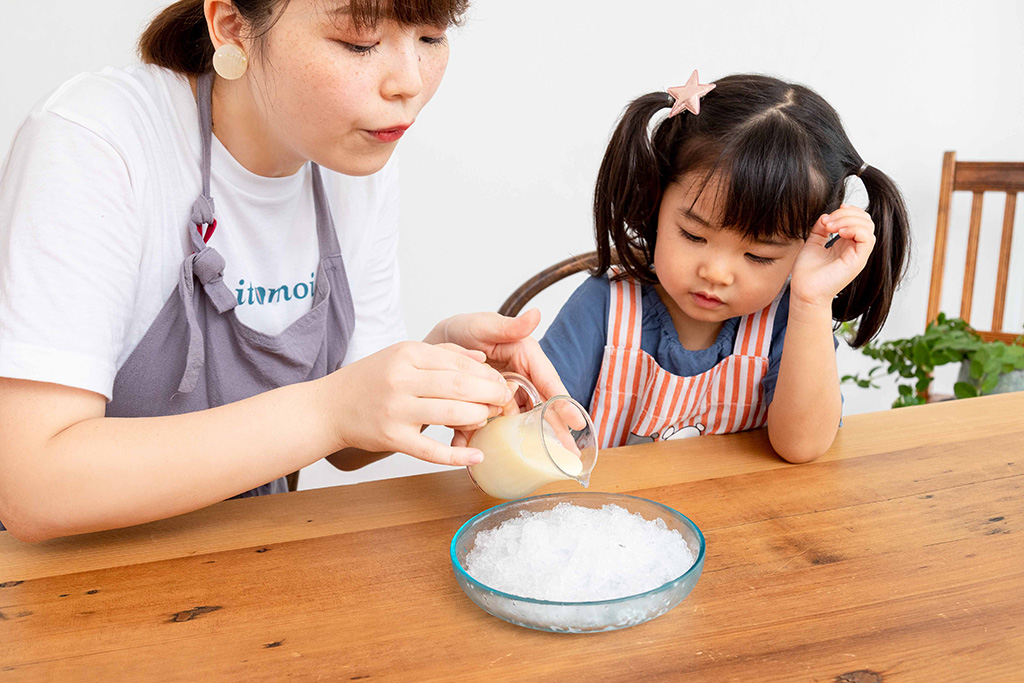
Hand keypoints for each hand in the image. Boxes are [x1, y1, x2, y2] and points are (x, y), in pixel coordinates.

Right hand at [320, 341, 511, 465]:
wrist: (329, 407)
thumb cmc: (370, 380)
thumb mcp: (402, 354)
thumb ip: (443, 353)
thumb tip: (481, 358)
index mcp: (407, 353)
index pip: (458, 362)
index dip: (486, 374)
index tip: (500, 382)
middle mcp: (401, 380)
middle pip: (460, 386)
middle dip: (490, 394)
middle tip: (503, 400)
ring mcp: (396, 411)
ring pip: (451, 415)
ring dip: (479, 418)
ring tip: (489, 418)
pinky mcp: (393, 439)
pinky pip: (432, 451)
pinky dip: (458, 456)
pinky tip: (477, 456)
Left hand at [428, 310, 569, 447]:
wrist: (431, 349)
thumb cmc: (462, 330)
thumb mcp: (483, 325)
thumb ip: (509, 325)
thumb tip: (535, 315)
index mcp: (526, 357)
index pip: (549, 382)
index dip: (563, 403)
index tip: (576, 422)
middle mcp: (520, 379)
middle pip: (542, 408)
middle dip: (555, 432)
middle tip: (569, 455)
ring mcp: (504, 396)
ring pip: (519, 423)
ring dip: (524, 443)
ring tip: (534, 464)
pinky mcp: (487, 409)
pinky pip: (492, 427)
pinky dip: (485, 440)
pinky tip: (482, 456)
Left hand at [791, 204, 875, 308]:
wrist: (804, 290)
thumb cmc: (807, 272)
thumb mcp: (813, 243)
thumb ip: (821, 228)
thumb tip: (826, 215)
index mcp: (846, 243)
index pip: (858, 220)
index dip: (848, 211)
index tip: (830, 214)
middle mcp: (854, 248)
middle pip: (865, 220)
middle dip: (847, 214)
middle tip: (828, 223)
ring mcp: (858, 254)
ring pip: (868, 226)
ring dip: (848, 220)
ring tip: (830, 227)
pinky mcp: (858, 261)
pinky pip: (868, 238)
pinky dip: (854, 229)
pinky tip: (839, 232)